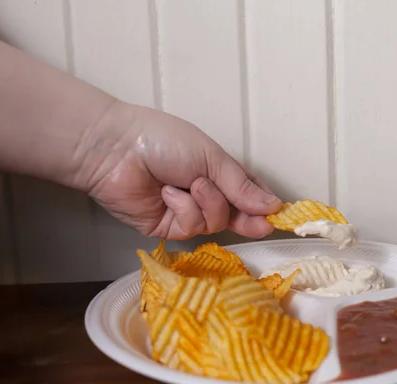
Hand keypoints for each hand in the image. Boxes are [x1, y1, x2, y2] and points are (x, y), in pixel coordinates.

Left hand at [82, 102, 282, 239]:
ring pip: (215, 222)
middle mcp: (204, 195)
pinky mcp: (168, 228)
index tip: (279, 215)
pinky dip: (183, 209)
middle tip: (262, 225)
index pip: (248, 193)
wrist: (117, 150)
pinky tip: (168, 194)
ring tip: (189, 183)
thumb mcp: (211, 158)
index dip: (264, 205)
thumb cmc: (165, 141)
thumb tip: (273, 207)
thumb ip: (241, 186)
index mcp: (217, 172)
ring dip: (206, 202)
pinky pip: (190, 227)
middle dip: (247, 217)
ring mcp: (186, 213)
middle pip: (236, 215)